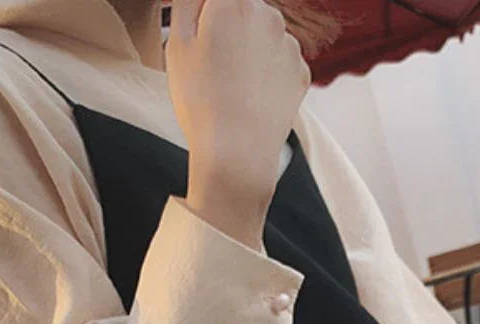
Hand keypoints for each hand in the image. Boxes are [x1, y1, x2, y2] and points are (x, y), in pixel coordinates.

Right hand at [167, 0, 311, 250]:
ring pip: (265, 37)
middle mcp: (269, 15)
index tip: (202, 38)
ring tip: (233, 86)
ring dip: (250, 51)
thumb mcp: (177, 43)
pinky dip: (268, 75)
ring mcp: (289, 45)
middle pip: (245, 10)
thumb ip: (189, 4)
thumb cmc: (201, 100)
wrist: (237, 152)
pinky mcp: (302, 74)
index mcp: (234, 1)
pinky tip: (252, 96)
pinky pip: (280, 64)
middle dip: (230, 29)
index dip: (208, 15)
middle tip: (214, 67)